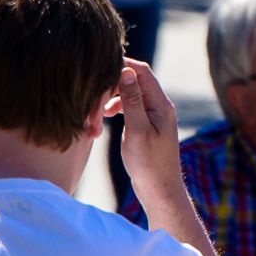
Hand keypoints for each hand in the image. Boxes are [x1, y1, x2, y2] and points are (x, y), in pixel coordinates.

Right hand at [110, 58, 181, 195]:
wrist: (160, 190)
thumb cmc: (149, 164)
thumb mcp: (137, 131)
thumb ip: (132, 101)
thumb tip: (126, 72)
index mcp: (161, 104)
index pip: (142, 71)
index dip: (121, 66)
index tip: (98, 70)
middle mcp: (160, 106)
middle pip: (135, 81)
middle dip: (112, 87)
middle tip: (94, 100)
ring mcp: (154, 115)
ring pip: (130, 95)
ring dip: (112, 100)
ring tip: (97, 115)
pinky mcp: (147, 125)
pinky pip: (130, 108)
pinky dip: (116, 110)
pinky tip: (104, 119)